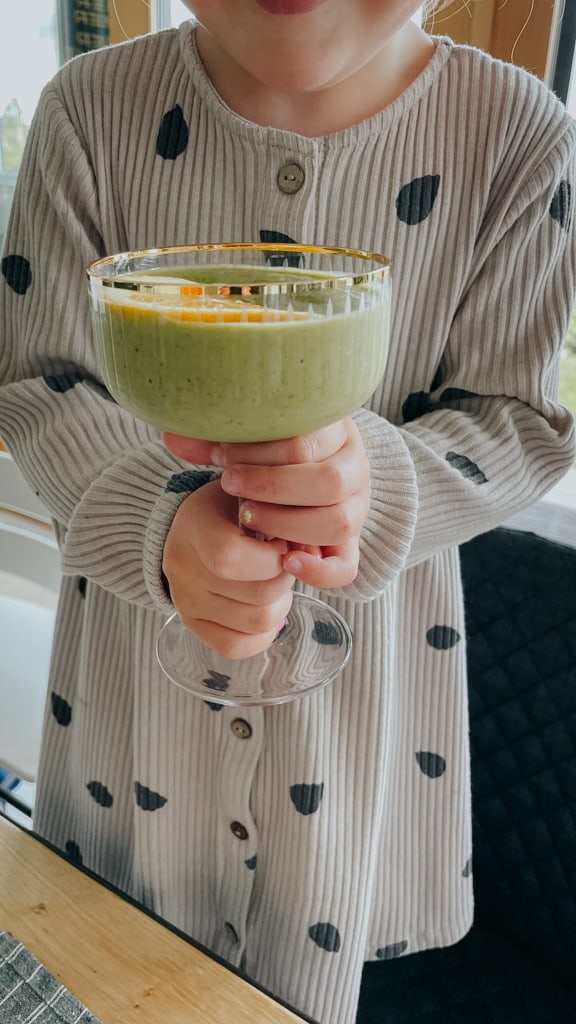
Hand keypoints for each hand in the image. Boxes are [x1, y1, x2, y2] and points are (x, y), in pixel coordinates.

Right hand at [162, 480, 293, 658]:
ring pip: (256, 623)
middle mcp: (185, 569)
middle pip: (257, 596)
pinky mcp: (192, 623)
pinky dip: (261, 635)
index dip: (272, 558)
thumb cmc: (229, 505)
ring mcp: (187, 601)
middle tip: (286, 564)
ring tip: (276, 584)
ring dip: (280, 605)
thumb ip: (280, 513)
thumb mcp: (251, 491)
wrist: (189, 524)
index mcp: (196, 529)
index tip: (283, 544)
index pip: (231, 558)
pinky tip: (267, 610)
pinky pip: (235, 647)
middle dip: (285, 579)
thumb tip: (312, 551)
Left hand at [163, 417, 369, 589]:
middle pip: (329, 482)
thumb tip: (172, 438)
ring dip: (288, 524)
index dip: (260, 454)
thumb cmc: (270, 455)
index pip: (307, 441)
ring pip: (337, 523)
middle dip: (274, 488)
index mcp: (337, 432)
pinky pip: (345, 568)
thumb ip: (216, 441)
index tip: (223, 460)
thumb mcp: (249, 441)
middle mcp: (355, 470)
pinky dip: (317, 571)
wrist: (300, 479)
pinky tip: (284, 562)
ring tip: (248, 518)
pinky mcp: (349, 547)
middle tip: (233, 489)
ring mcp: (355, 509)